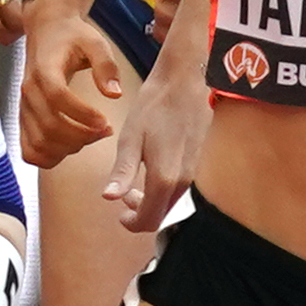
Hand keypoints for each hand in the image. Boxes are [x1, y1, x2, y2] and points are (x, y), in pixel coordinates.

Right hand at [19, 5, 125, 166]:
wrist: (46, 32)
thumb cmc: (72, 37)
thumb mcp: (95, 42)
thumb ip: (106, 66)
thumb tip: (115, 94)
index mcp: (44, 69)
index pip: (58, 97)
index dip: (83, 115)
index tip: (106, 122)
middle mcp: (29, 91)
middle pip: (49, 126)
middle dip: (82, 136)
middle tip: (106, 131)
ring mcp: (24, 108)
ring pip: (39, 143)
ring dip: (68, 148)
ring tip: (91, 136)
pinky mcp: (24, 119)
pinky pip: (29, 150)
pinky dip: (49, 158)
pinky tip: (71, 147)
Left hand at [104, 33, 210, 229]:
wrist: (184, 82)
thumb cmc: (154, 106)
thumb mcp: (130, 138)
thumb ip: (122, 171)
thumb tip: (109, 198)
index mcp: (164, 179)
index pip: (149, 219)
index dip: (132, 223)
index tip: (118, 214)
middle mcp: (182, 181)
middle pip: (162, 215)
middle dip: (141, 212)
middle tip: (123, 195)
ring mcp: (192, 172)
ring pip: (170, 202)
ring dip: (152, 200)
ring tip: (134, 182)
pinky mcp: (196, 162)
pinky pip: (178, 188)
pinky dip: (162, 189)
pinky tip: (150, 168)